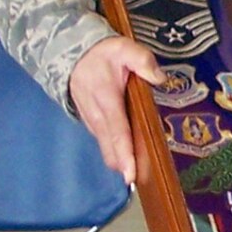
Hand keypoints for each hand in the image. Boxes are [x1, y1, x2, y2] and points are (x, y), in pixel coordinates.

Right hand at [69, 35, 164, 183]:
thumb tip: (159, 77)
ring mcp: (92, 120)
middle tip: (137, 182)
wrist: (72, 54)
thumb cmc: (101, 53)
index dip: (124, 153)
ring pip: (105, 146)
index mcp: (107, 99)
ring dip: (118, 160)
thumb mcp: (123, 48)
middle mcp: (97, 114)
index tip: (129, 174)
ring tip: (134, 177)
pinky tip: (125, 162)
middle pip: (110, 146)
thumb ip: (141, 60)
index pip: (118, 131)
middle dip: (122, 164)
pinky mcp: (91, 121)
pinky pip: (103, 140)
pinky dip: (113, 152)